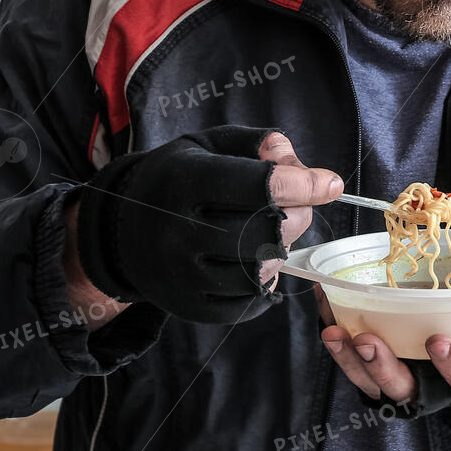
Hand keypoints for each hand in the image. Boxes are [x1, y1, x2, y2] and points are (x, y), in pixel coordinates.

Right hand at [73, 126, 341, 323]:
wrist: (120, 230)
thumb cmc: (176, 178)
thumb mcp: (206, 144)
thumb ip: (253, 143)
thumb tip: (293, 158)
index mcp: (184, 182)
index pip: (256, 186)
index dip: (302, 184)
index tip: (330, 183)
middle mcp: (179, 232)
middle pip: (265, 233)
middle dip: (296, 217)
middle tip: (295, 207)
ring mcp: (182, 276)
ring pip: (260, 270)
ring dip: (280, 251)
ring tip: (269, 234)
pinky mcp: (190, 307)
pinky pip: (248, 303)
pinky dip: (266, 283)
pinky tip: (257, 262)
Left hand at [317, 275, 450, 416]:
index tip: (440, 340)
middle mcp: (438, 390)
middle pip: (407, 391)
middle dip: (384, 369)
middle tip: (367, 340)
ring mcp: (409, 383)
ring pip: (375, 384)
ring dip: (351, 361)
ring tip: (333, 332)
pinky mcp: (386, 372)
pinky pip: (357, 366)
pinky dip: (339, 344)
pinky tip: (325, 314)